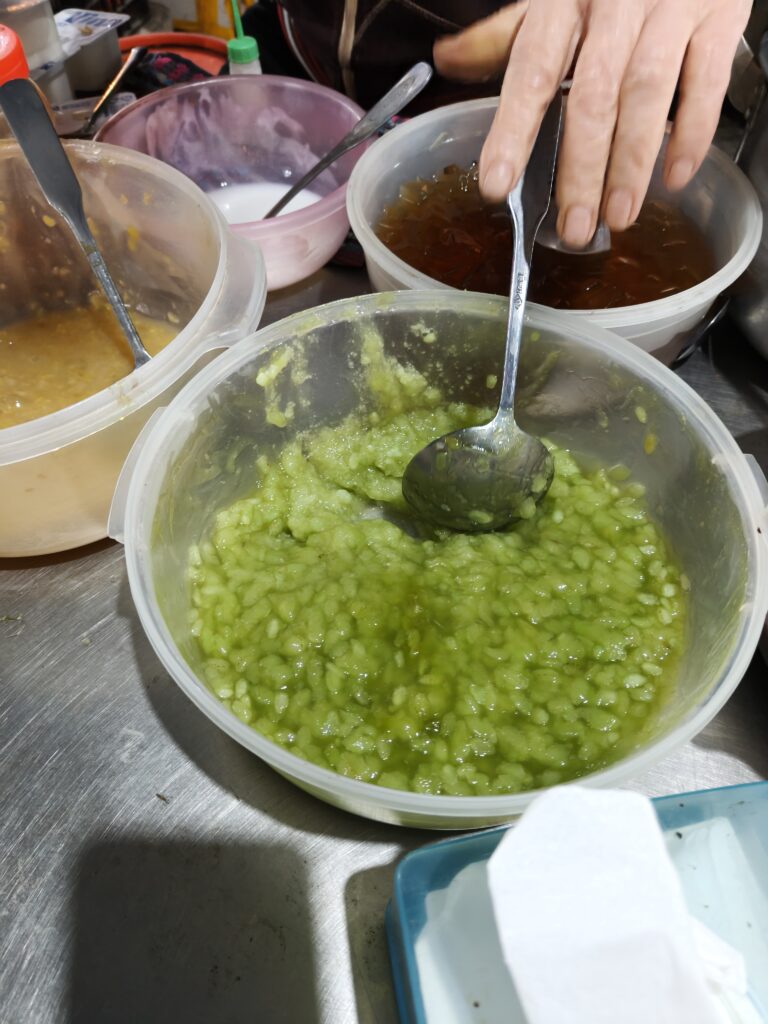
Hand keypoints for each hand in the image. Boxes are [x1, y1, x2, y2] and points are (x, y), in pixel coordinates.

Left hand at [434, 0, 750, 247]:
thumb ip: (504, 35)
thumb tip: (447, 60)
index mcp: (562, 2)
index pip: (530, 72)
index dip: (512, 132)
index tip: (497, 184)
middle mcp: (614, 5)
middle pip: (592, 97)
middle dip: (581, 171)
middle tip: (574, 228)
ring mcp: (669, 9)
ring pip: (646, 94)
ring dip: (631, 164)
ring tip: (620, 216)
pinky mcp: (717, 17)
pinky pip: (705, 81)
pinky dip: (691, 134)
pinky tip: (674, 177)